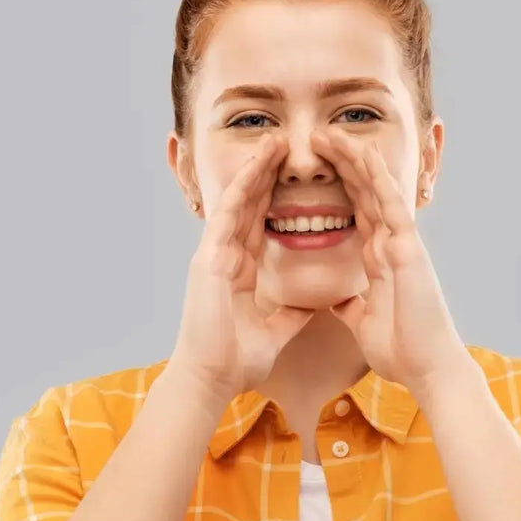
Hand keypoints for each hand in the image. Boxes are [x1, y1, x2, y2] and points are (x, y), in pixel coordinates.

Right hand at [168, 137, 315, 402]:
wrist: (211, 380)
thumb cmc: (235, 362)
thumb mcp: (274, 332)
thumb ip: (291, 317)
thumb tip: (312, 307)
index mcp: (238, 272)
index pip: (259, 224)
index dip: (273, 196)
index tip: (290, 173)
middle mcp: (223, 258)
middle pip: (249, 205)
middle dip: (266, 172)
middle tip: (284, 142)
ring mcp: (214, 256)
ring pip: (238, 201)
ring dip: (256, 169)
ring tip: (275, 140)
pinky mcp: (209, 260)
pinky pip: (228, 215)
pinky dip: (243, 189)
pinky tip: (257, 166)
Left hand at [310, 128, 468, 393]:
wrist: (426, 371)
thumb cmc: (402, 351)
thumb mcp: (363, 322)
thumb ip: (352, 305)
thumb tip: (338, 300)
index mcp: (380, 259)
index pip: (356, 211)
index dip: (338, 185)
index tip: (316, 164)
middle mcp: (392, 245)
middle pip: (364, 192)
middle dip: (343, 162)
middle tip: (319, 135)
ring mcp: (402, 244)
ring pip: (377, 190)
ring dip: (355, 159)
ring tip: (332, 133)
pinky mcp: (410, 250)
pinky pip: (391, 206)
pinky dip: (378, 179)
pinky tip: (363, 154)